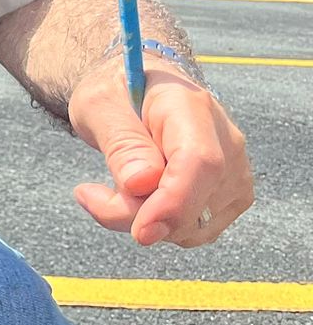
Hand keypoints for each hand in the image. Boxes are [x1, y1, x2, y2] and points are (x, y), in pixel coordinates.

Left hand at [69, 56, 252, 246]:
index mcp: (192, 107)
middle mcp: (226, 141)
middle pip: (196, 201)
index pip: (200, 162)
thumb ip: (122, 144)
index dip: (173, 202)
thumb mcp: (99, 107)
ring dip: (142, 221)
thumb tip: (142, 183)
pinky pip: (193, 231)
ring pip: (193, 225)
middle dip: (137, 214)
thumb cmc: (117, 95)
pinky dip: (158, 226)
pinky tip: (132, 200)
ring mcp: (234, 172)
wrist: (136, 93)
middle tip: (89, 195)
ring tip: (108, 190)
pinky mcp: (228, 196)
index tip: (140, 231)